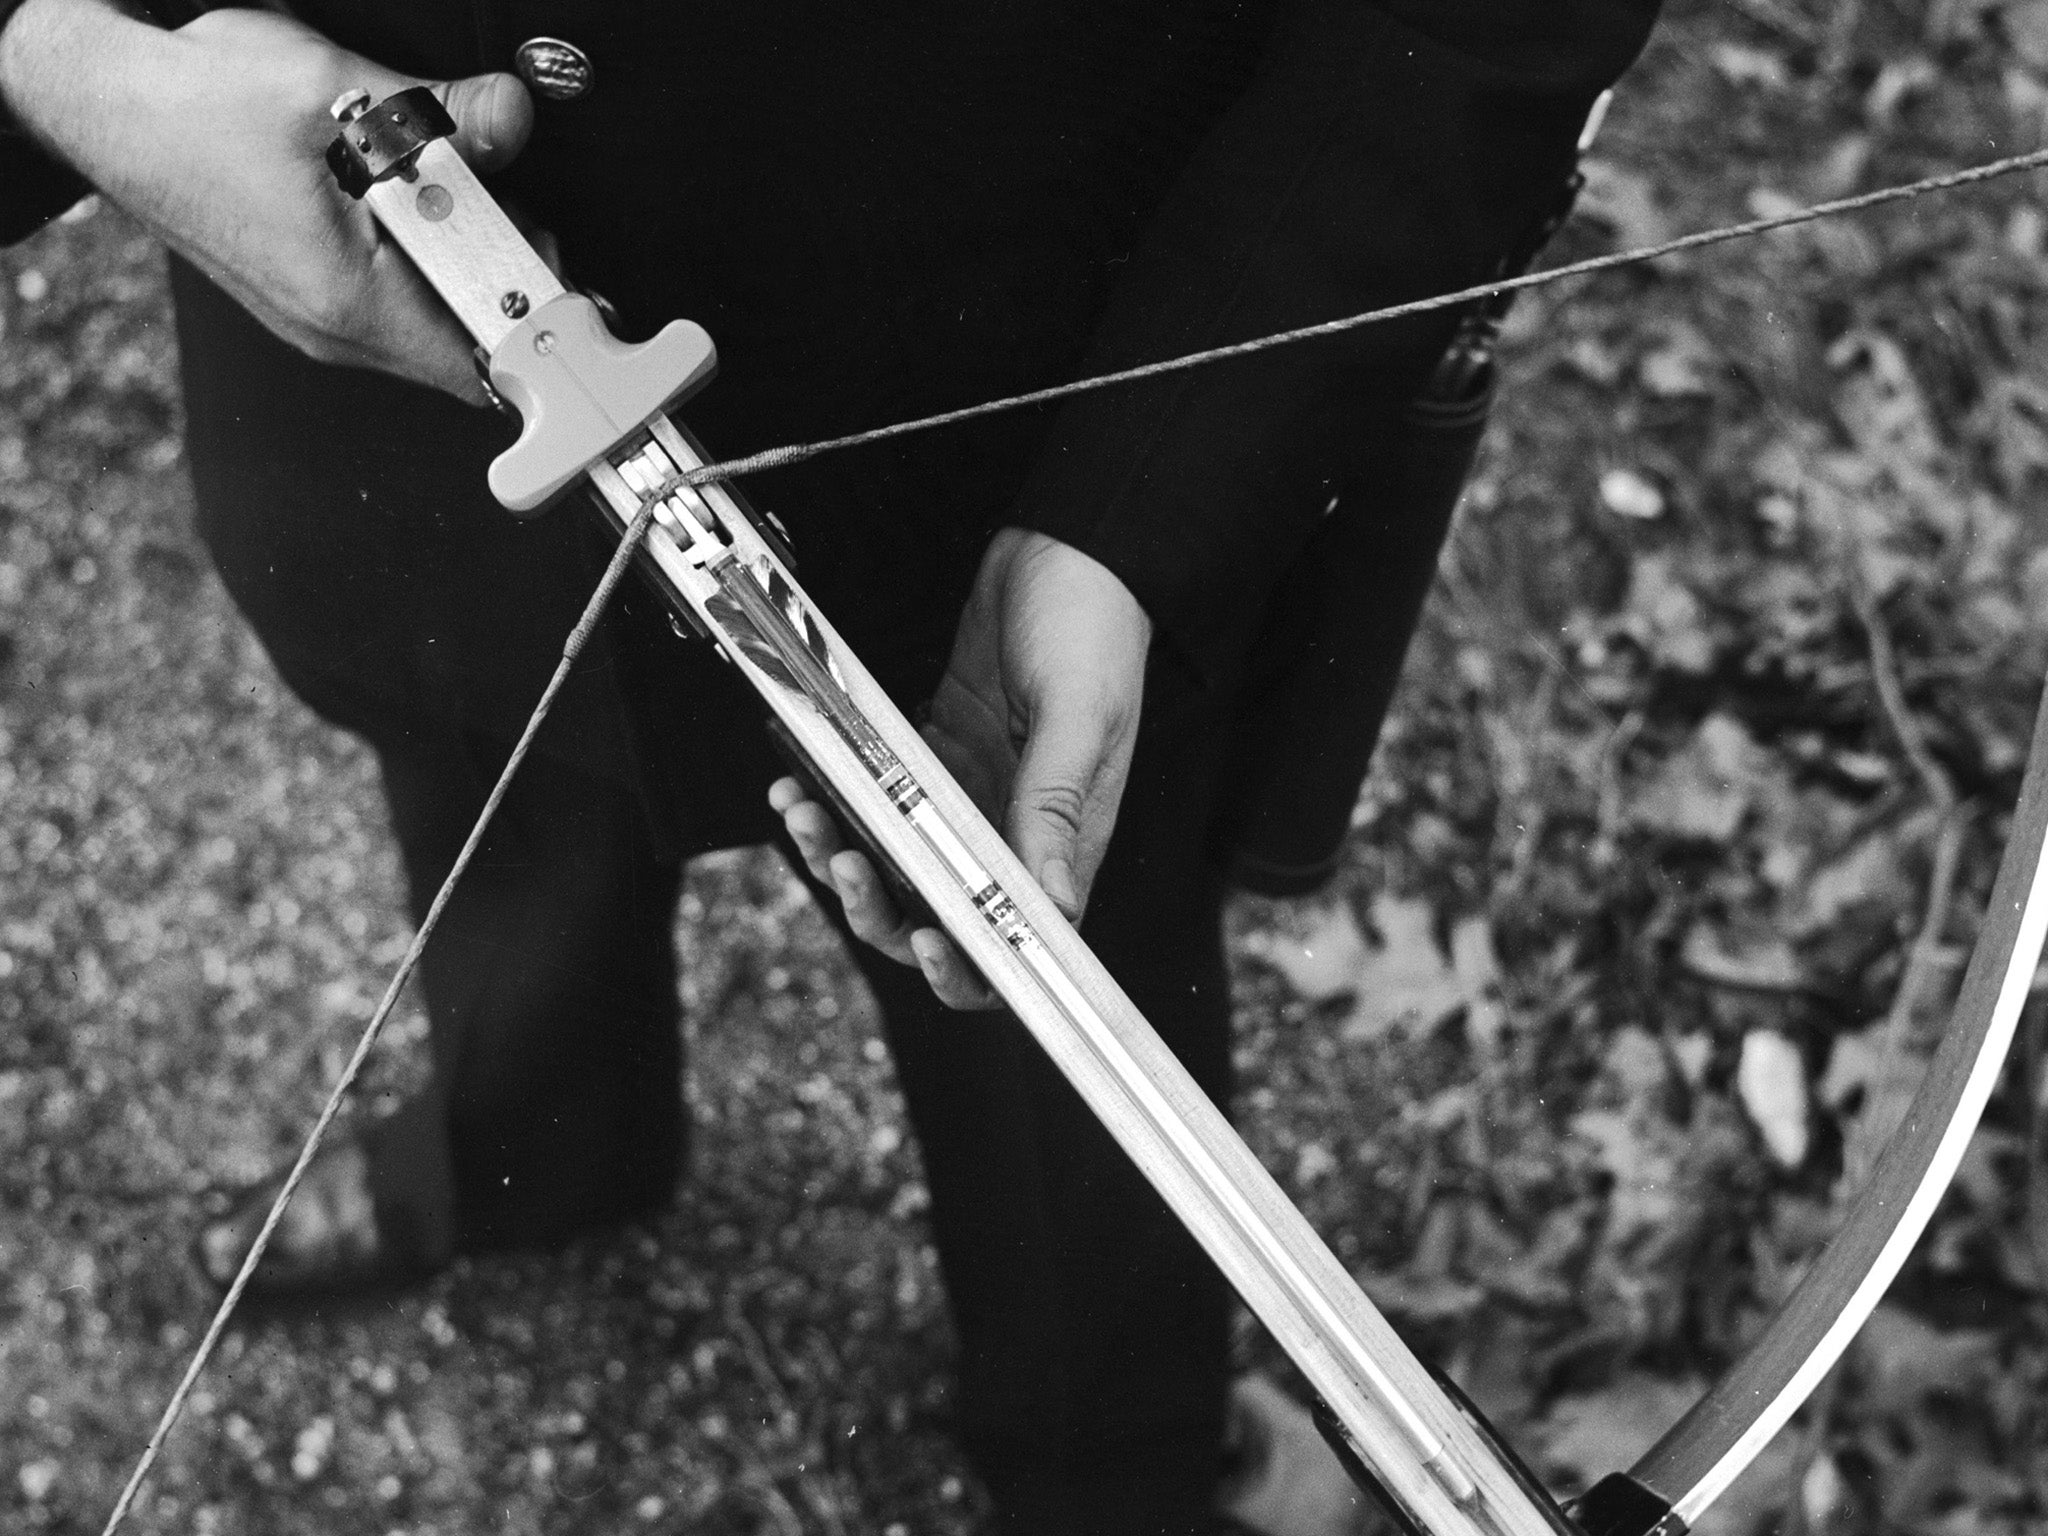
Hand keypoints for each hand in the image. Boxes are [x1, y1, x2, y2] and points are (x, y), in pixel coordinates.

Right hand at [0, 0, 537, 404]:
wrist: (101, 102)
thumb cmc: (190, 104)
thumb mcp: (331, 89)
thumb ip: (438, 112)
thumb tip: (510, 117)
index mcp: (347, 300)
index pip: (483, 365)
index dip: (539, 329)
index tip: (565, 286)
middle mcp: (335, 331)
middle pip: (469, 347)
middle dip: (508, 284)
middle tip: (514, 213)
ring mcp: (319, 322)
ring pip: (435, 325)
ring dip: (466, 268)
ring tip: (457, 199)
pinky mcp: (310, 301)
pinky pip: (397, 304)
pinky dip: (425, 262)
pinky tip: (415, 206)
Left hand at [773, 528, 1151, 1008]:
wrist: (1069, 548)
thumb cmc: (1096, 625)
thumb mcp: (1080, 714)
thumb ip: (1057, 804)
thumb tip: (1051, 904)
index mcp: (1063, 839)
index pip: (1016, 941)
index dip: (967, 964)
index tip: (924, 939)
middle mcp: (1014, 830)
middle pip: (938, 916)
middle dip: (879, 909)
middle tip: (844, 864)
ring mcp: (969, 796)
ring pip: (894, 864)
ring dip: (841, 856)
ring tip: (805, 816)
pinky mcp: (936, 757)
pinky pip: (876, 802)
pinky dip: (834, 800)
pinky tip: (800, 779)